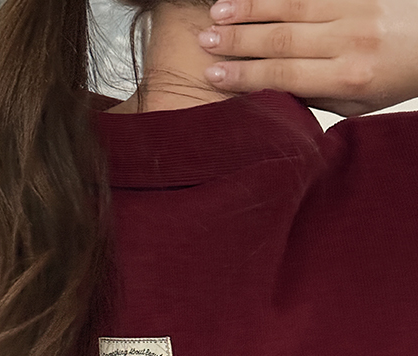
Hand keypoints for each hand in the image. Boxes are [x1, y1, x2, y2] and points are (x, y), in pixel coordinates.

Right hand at [197, 0, 417, 115]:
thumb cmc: (393, 76)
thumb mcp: (354, 102)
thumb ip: (313, 95)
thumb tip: (267, 88)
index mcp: (348, 76)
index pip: (284, 75)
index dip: (244, 74)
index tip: (213, 74)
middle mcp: (351, 39)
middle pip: (282, 38)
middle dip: (238, 40)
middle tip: (205, 41)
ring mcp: (356, 6)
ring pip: (291, 6)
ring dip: (250, 9)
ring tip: (217, 14)